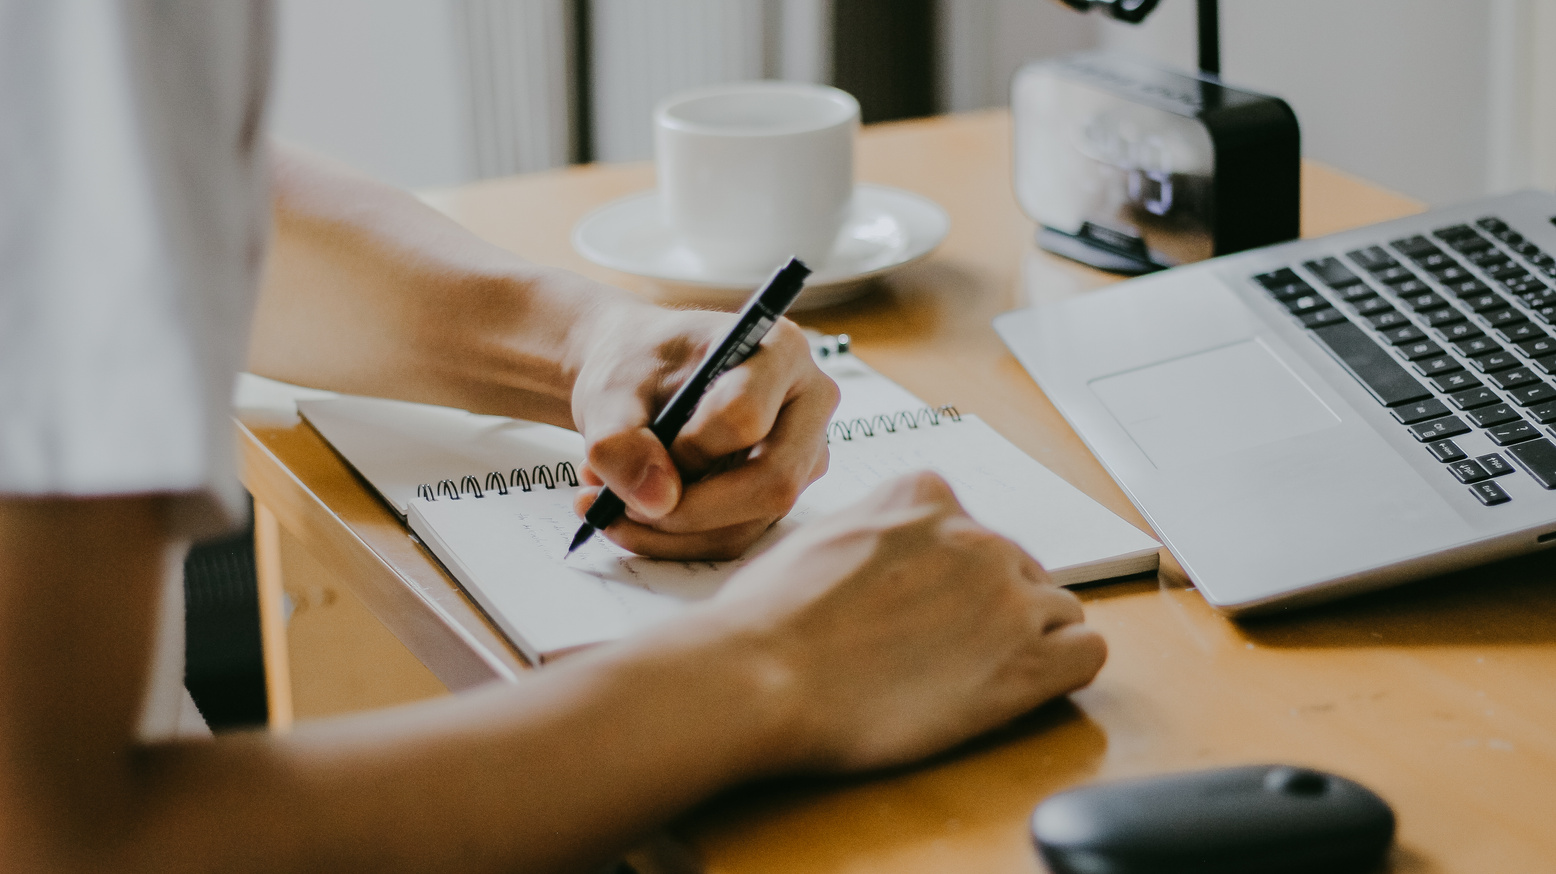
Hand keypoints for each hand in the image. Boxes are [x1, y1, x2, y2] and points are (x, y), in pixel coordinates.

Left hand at [570, 302, 837, 559]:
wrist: (639, 377)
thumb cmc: (636, 367)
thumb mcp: (609, 390)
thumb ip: (619, 439)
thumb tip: (656, 502)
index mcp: (780, 350)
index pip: (746, 418)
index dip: (689, 447)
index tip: (646, 441)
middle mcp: (809, 405)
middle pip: (772, 483)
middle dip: (688, 510)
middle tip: (620, 505)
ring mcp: (803, 455)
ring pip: (750, 523)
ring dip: (670, 532)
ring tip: (607, 505)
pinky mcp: (782, 494)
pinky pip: (735, 537)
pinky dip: (675, 540)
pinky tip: (631, 513)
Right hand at [705, 471, 1106, 772]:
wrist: (762, 675)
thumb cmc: (768, 617)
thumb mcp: (816, 537)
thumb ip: (869, 531)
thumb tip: (874, 550)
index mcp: (925, 496)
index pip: (971, 528)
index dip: (953, 574)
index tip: (928, 605)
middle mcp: (976, 536)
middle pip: (1018, 569)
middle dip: (991, 608)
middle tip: (945, 652)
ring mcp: (1007, 598)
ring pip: (1059, 609)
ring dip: (1028, 638)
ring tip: (977, 676)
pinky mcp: (1027, 663)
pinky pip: (1087, 652)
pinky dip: (1065, 668)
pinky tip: (1023, 687)